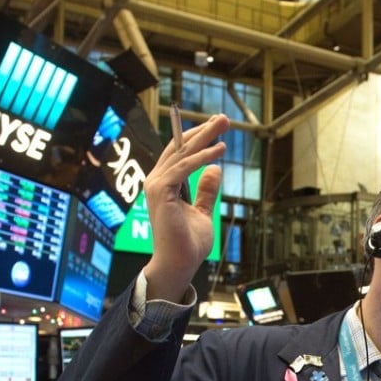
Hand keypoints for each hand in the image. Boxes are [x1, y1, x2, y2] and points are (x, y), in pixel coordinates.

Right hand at [142, 114, 229, 300]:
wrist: (180, 263)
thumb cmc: (188, 243)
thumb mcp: (203, 211)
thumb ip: (207, 191)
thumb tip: (216, 169)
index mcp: (164, 184)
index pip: (180, 153)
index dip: (198, 137)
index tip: (217, 126)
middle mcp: (156, 181)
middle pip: (180, 147)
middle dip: (203, 130)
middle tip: (224, 118)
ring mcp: (156, 185)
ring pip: (182, 153)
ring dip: (205, 137)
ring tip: (224, 126)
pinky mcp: (161, 192)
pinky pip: (184, 168)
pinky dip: (202, 157)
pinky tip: (219, 150)